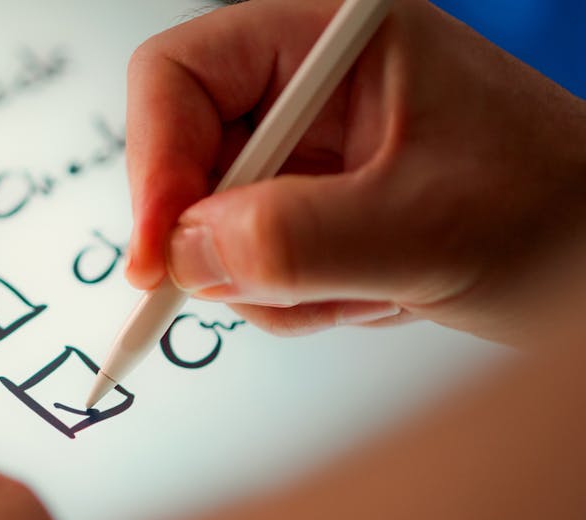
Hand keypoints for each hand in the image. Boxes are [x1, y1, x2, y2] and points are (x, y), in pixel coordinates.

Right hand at [125, 0, 585, 342]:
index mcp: (334, 42)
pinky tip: (368, 293)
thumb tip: (183, 251)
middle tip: (261, 288)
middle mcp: (310, 87)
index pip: (183, 71)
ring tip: (361, 289)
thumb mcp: (422, 230)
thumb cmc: (557, 214)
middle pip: (186, 151)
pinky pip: (247, 259)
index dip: (154, 157)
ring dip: (269, 280)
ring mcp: (309, 151)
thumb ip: (295, 240)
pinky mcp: (313, 206)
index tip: (158, 250)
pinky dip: (290, 297)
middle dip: (217, 235)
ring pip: (211, 221)